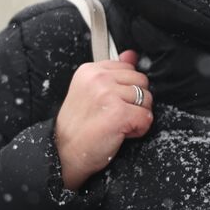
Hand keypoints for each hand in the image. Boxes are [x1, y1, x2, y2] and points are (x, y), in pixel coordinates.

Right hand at [54, 48, 152, 189]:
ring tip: (116, 124)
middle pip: (141, 81)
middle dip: (135, 101)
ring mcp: (108, 94)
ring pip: (146, 99)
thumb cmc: (77, 127)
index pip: (128, 67)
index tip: (111, 103)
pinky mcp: (118, 113)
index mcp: (90, 70)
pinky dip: (139, 130)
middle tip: (114, 115)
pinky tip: (120, 134)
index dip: (125, 89)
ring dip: (137, 116)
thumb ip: (113, 72)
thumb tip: (132, 54)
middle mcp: (99, 78)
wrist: (63, 154)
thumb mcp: (90, 92)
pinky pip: (146, 118)